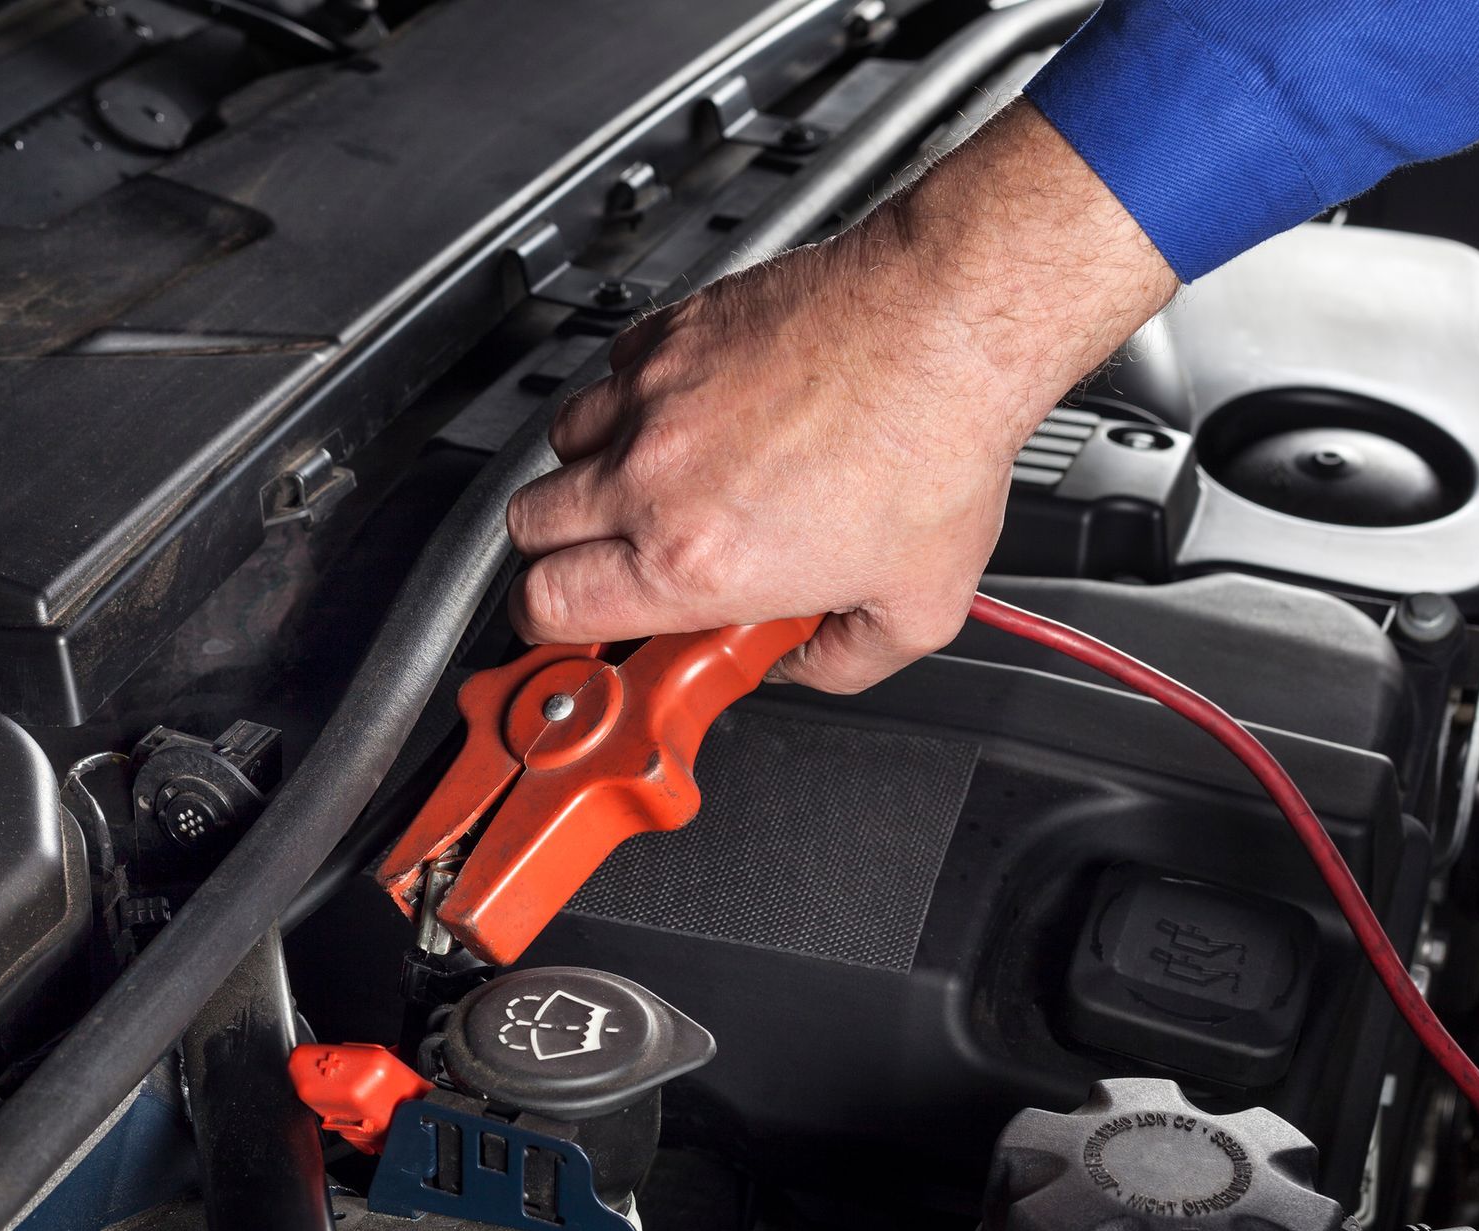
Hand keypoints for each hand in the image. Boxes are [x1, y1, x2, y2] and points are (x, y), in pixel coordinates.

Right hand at [506, 101, 1176, 691]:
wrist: (951, 318)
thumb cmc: (937, 443)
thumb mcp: (917, 607)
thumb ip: (843, 663)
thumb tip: (806, 663)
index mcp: (693, 562)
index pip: (548, 606)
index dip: (551, 625)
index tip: (580, 624)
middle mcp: (653, 478)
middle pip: (528, 526)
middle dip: (563, 551)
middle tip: (620, 557)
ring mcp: (653, 397)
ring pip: (562, 444)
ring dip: (595, 472)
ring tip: (663, 483)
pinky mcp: (671, 332)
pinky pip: (611, 372)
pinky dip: (634, 399)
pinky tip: (695, 415)